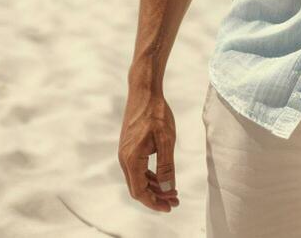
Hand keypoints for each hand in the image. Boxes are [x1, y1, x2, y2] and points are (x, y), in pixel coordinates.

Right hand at [118, 87, 180, 212]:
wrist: (144, 92)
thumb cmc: (156, 113)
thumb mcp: (166, 140)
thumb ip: (166, 166)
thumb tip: (168, 189)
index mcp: (132, 159)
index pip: (140, 192)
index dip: (154, 203)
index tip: (170, 207)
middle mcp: (125, 159)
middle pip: (138, 188)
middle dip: (156, 197)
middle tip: (175, 200)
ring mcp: (125, 153)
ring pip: (138, 179)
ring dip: (154, 187)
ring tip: (173, 190)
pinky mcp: (129, 147)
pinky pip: (138, 169)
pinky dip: (150, 176)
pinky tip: (163, 177)